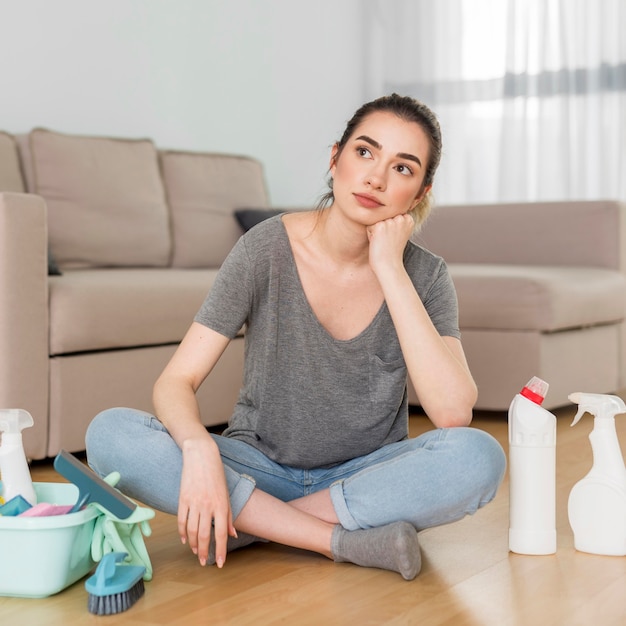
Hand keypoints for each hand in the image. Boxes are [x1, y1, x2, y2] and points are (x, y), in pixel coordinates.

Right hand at [178, 437, 235, 567]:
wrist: (201, 456)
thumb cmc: (216, 474)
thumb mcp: (226, 494)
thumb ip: (229, 516)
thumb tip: (233, 534)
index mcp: (221, 505)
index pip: (221, 533)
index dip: (221, 550)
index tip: (220, 563)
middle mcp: (208, 505)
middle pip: (204, 535)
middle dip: (204, 552)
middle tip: (203, 562)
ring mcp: (194, 502)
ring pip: (191, 531)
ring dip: (193, 544)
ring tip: (195, 552)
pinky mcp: (183, 499)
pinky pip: (181, 520)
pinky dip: (182, 533)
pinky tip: (184, 540)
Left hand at [367, 213, 414, 277]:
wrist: (389, 265)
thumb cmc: (392, 251)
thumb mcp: (399, 233)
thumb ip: (397, 221)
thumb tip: (386, 208)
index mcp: (408, 219)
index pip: (391, 215)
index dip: (390, 228)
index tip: (394, 238)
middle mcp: (401, 218)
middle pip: (383, 217)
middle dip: (382, 228)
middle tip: (388, 241)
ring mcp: (390, 221)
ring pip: (375, 221)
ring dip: (376, 232)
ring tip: (383, 242)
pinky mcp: (380, 226)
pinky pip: (369, 227)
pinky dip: (370, 236)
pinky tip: (378, 243)